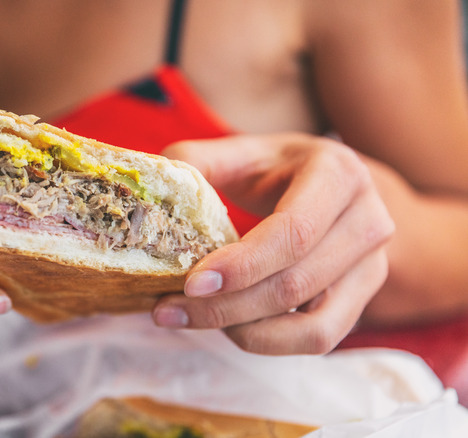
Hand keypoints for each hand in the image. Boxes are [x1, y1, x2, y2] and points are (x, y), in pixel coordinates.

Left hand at [153, 133, 394, 354]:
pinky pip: (320, 339)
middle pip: (297, 283)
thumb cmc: (276, 169)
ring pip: (312, 323)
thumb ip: (194, 164)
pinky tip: (230, 326)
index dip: (243, 265)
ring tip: (192, 318)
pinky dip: (269, 341)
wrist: (329, 186)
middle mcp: (368, 219)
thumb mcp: (239, 152)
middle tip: (168, 309)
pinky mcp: (363, 299)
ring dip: (244, 330)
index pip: (295, 231)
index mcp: (338, 173)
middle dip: (227, 306)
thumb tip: (156, 191)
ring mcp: (373, 264)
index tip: (191, 283)